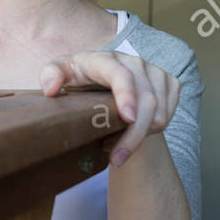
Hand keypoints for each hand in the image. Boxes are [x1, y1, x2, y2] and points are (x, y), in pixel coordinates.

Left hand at [39, 50, 179, 165]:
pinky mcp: (169, 83)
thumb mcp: (59, 72)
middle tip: (116, 160)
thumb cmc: (78, 76)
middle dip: (133, 136)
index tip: (127, 118)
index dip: (126, 95)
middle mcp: (135, 62)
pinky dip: (151, 132)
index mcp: (106, 59)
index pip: (121, 75)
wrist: (101, 77)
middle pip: (146, 102)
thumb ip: (51, 75)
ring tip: (115, 145)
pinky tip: (131, 134)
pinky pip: (167, 116)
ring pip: (159, 114)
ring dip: (140, 137)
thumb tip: (51, 89)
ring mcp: (155, 72)